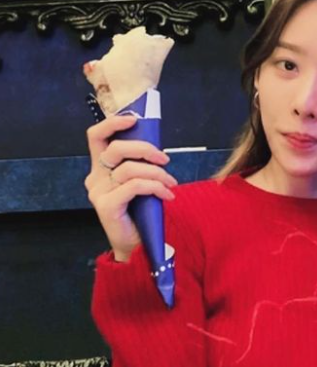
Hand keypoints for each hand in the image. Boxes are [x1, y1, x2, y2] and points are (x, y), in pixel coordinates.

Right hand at [85, 115, 177, 261]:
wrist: (138, 246)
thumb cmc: (142, 212)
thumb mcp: (141, 182)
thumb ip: (140, 164)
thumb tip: (157, 148)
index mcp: (100, 169)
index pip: (96, 137)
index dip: (112, 123)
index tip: (134, 120)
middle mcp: (95, 178)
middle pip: (115, 149)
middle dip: (144, 149)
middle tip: (165, 159)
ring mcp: (99, 193)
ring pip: (128, 169)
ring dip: (156, 173)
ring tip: (171, 183)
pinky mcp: (106, 206)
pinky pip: (134, 186)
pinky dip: (155, 187)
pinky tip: (167, 195)